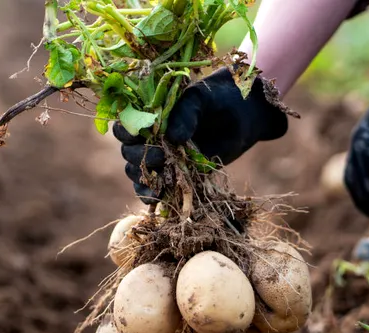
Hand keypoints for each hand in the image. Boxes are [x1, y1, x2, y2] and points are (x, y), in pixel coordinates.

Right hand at [113, 67, 288, 202]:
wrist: (243, 115)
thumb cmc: (219, 99)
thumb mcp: (201, 99)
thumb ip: (185, 114)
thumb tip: (172, 137)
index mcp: (149, 114)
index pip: (125, 126)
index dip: (127, 133)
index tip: (142, 136)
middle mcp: (150, 137)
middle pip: (129, 152)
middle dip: (140, 157)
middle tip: (161, 155)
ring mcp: (161, 157)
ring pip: (137, 171)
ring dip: (143, 178)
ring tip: (159, 179)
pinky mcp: (174, 174)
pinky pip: (153, 187)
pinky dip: (150, 194)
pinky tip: (156, 197)